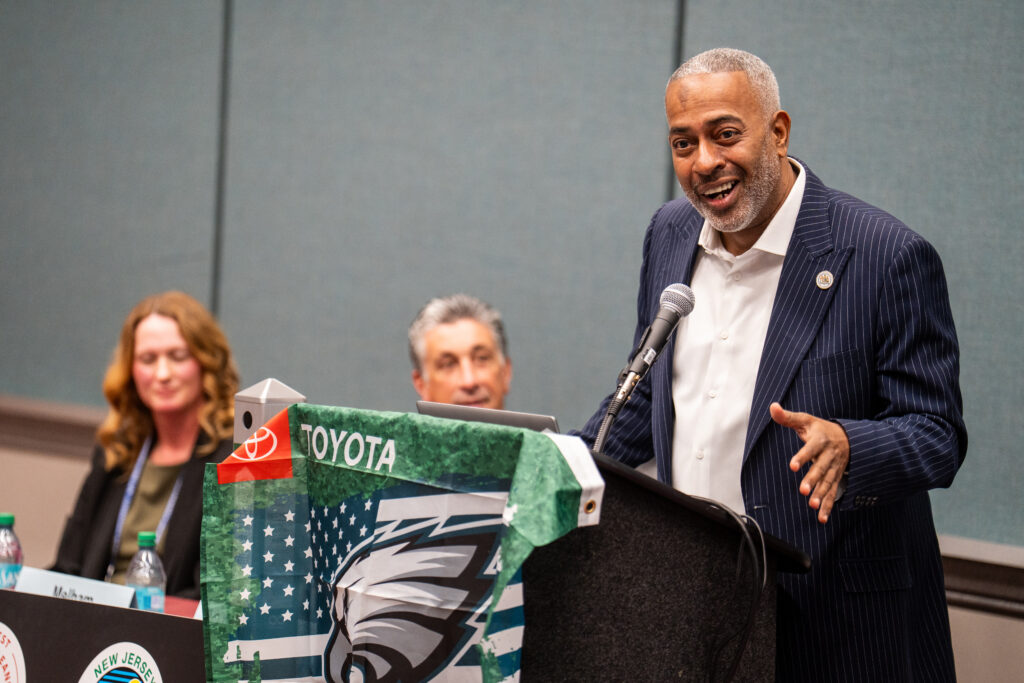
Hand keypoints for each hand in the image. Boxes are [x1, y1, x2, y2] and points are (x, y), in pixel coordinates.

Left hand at [769, 402, 849, 523]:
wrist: (848, 437)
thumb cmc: (820, 429)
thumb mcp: (805, 420)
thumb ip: (787, 417)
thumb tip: (772, 407)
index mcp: (820, 440)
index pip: (810, 449)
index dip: (802, 457)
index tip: (792, 465)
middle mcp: (829, 455)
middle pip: (820, 468)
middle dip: (813, 479)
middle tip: (803, 490)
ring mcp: (834, 468)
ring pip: (828, 482)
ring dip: (821, 494)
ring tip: (812, 505)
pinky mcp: (836, 478)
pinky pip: (833, 493)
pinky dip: (828, 505)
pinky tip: (821, 517)